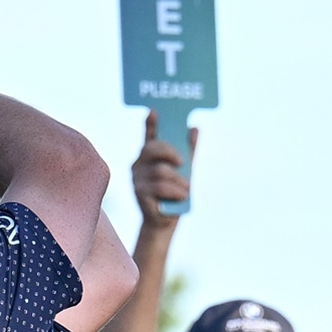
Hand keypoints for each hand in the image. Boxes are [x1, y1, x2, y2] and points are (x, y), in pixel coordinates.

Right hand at [128, 111, 194, 227]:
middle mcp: (139, 164)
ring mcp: (136, 178)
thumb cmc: (175, 192)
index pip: (149, 136)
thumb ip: (188, 150)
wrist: (166, 220)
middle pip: (152, 149)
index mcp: (149, 156)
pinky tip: (180, 197)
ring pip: (161, 171)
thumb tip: (195, 128)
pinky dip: (175, 191)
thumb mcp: (185, 169)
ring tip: (186, 190)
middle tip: (182, 162)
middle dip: (170, 152)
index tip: (154, 111)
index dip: (150, 123)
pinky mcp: (139, 193)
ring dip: (179, 180)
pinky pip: (160, 187)